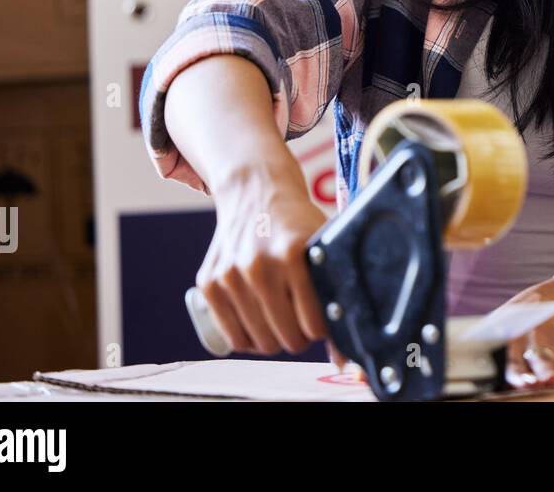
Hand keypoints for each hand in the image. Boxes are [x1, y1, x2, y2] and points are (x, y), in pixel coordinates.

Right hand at [195, 154, 349, 367]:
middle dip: (301, 337)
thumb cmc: (296, 223)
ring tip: (284, 321)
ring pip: (261, 342)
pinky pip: (233, 337)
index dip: (323, 329)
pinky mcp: (209, 283)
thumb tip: (345, 361)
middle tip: (304, 322)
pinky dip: (250, 340)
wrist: (255, 191)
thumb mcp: (322, 245)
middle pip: (288, 337)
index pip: (315, 324)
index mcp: (293, 253)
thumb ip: (334, 294)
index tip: (324, 320)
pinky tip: (261, 325)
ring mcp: (230, 275)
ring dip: (276, 340)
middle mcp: (259, 265)